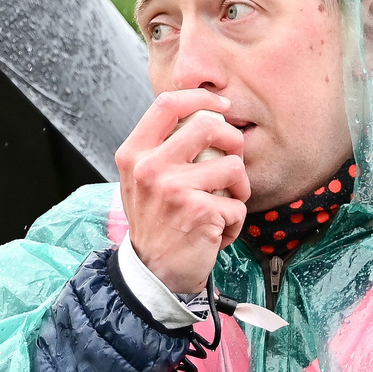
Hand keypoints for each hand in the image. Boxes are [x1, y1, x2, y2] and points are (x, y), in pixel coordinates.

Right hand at [117, 88, 247, 293]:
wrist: (154, 274)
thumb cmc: (156, 223)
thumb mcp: (142, 180)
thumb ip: (162, 147)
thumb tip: (206, 113)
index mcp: (134, 154)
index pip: (167, 104)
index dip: (201, 97)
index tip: (221, 106)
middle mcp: (150, 167)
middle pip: (209, 125)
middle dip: (233, 142)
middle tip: (231, 163)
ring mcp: (174, 189)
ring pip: (233, 166)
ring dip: (238, 191)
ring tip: (223, 208)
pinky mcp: (200, 211)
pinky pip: (238, 205)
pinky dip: (234, 222)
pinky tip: (217, 233)